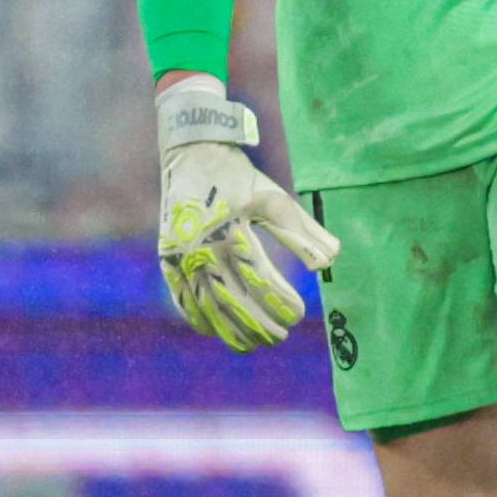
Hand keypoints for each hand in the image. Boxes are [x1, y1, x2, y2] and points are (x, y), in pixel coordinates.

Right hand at [155, 76, 338, 349]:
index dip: (279, 302)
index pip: (258, 279)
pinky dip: (197, 317)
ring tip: (252, 344)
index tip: (299, 315)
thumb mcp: (274, 198)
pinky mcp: (166, 256)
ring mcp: (179, 255)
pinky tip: (213, 331)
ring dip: (229, 329)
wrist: (190, 152)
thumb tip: (331, 261)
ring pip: (206, 305)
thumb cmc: (238, 176)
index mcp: (230, 230)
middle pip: (231, 300)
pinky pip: (181, 296)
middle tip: (280, 337)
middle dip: (258, 325)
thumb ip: (303, 231)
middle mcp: (201, 247)